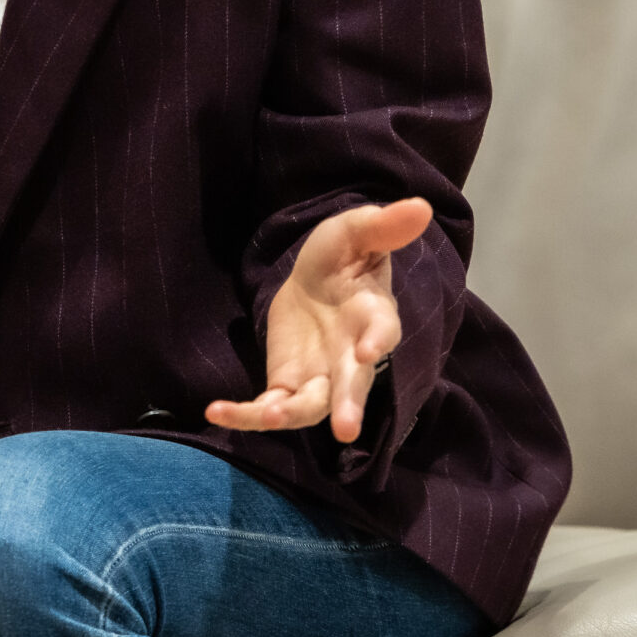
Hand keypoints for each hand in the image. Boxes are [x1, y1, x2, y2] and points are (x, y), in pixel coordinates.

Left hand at [205, 197, 430, 443]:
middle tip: (346, 430)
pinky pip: (268, 407)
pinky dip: (245, 415)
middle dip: (350, 405)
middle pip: (352, 385)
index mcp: (373, 316)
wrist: (314, 281)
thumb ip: (382, 226)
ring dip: (291, 414)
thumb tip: (421, 206)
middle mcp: (351, 356)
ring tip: (267, 416)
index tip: (369, 351)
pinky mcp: (287, 384)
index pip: (382, 332)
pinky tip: (216, 412)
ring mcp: (320, 376)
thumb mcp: (354, 231)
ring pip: (310, 406)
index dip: (377, 341)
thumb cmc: (343, 256)